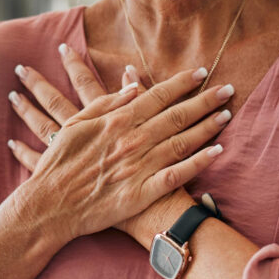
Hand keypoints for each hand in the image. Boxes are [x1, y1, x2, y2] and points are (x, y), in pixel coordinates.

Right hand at [7, 44, 232, 243]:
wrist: (51, 206)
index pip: (157, 96)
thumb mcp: (76, 125)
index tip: (201, 72)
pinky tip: (217, 153)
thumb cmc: (59, 164)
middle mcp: (133, 141)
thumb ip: (106, 103)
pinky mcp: (142, 193)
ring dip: (207, 127)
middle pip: (176, 115)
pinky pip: (176, 176)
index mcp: (117, 121)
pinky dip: (198, 164)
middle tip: (227, 89)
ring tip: (227, 115)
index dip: (181, 83)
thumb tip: (134, 87)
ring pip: (182, 142)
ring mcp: (139, 167)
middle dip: (204, 100)